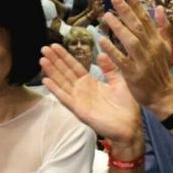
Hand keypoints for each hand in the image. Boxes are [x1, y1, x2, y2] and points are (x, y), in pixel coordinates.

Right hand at [38, 12, 151, 147]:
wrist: (130, 127)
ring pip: (62, 82)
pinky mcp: (79, 109)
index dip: (64, 56)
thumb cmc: (126, 107)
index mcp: (90, 83)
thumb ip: (110, 69)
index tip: (55, 45)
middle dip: (54, 60)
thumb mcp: (119, 82)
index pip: (74, 66)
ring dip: (52, 71)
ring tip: (42, 59)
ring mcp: (79, 100)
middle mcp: (82, 90)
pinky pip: (65, 98)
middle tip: (43, 48)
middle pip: (65, 72)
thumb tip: (102, 53)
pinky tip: (46, 80)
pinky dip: (55, 90)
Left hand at [99, 0, 172, 116]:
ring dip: (119, 27)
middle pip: (138, 26)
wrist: (164, 95)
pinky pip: (122, 60)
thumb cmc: (162, 71)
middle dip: (127, 11)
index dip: (137, 4)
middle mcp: (151, 49)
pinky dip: (112, 50)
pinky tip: (102, 41)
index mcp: (158, 41)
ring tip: (107, 15)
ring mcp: (143, 61)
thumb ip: (163, 28)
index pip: (147, 19)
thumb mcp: (166, 47)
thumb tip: (160, 8)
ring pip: (131, 41)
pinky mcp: (134, 74)